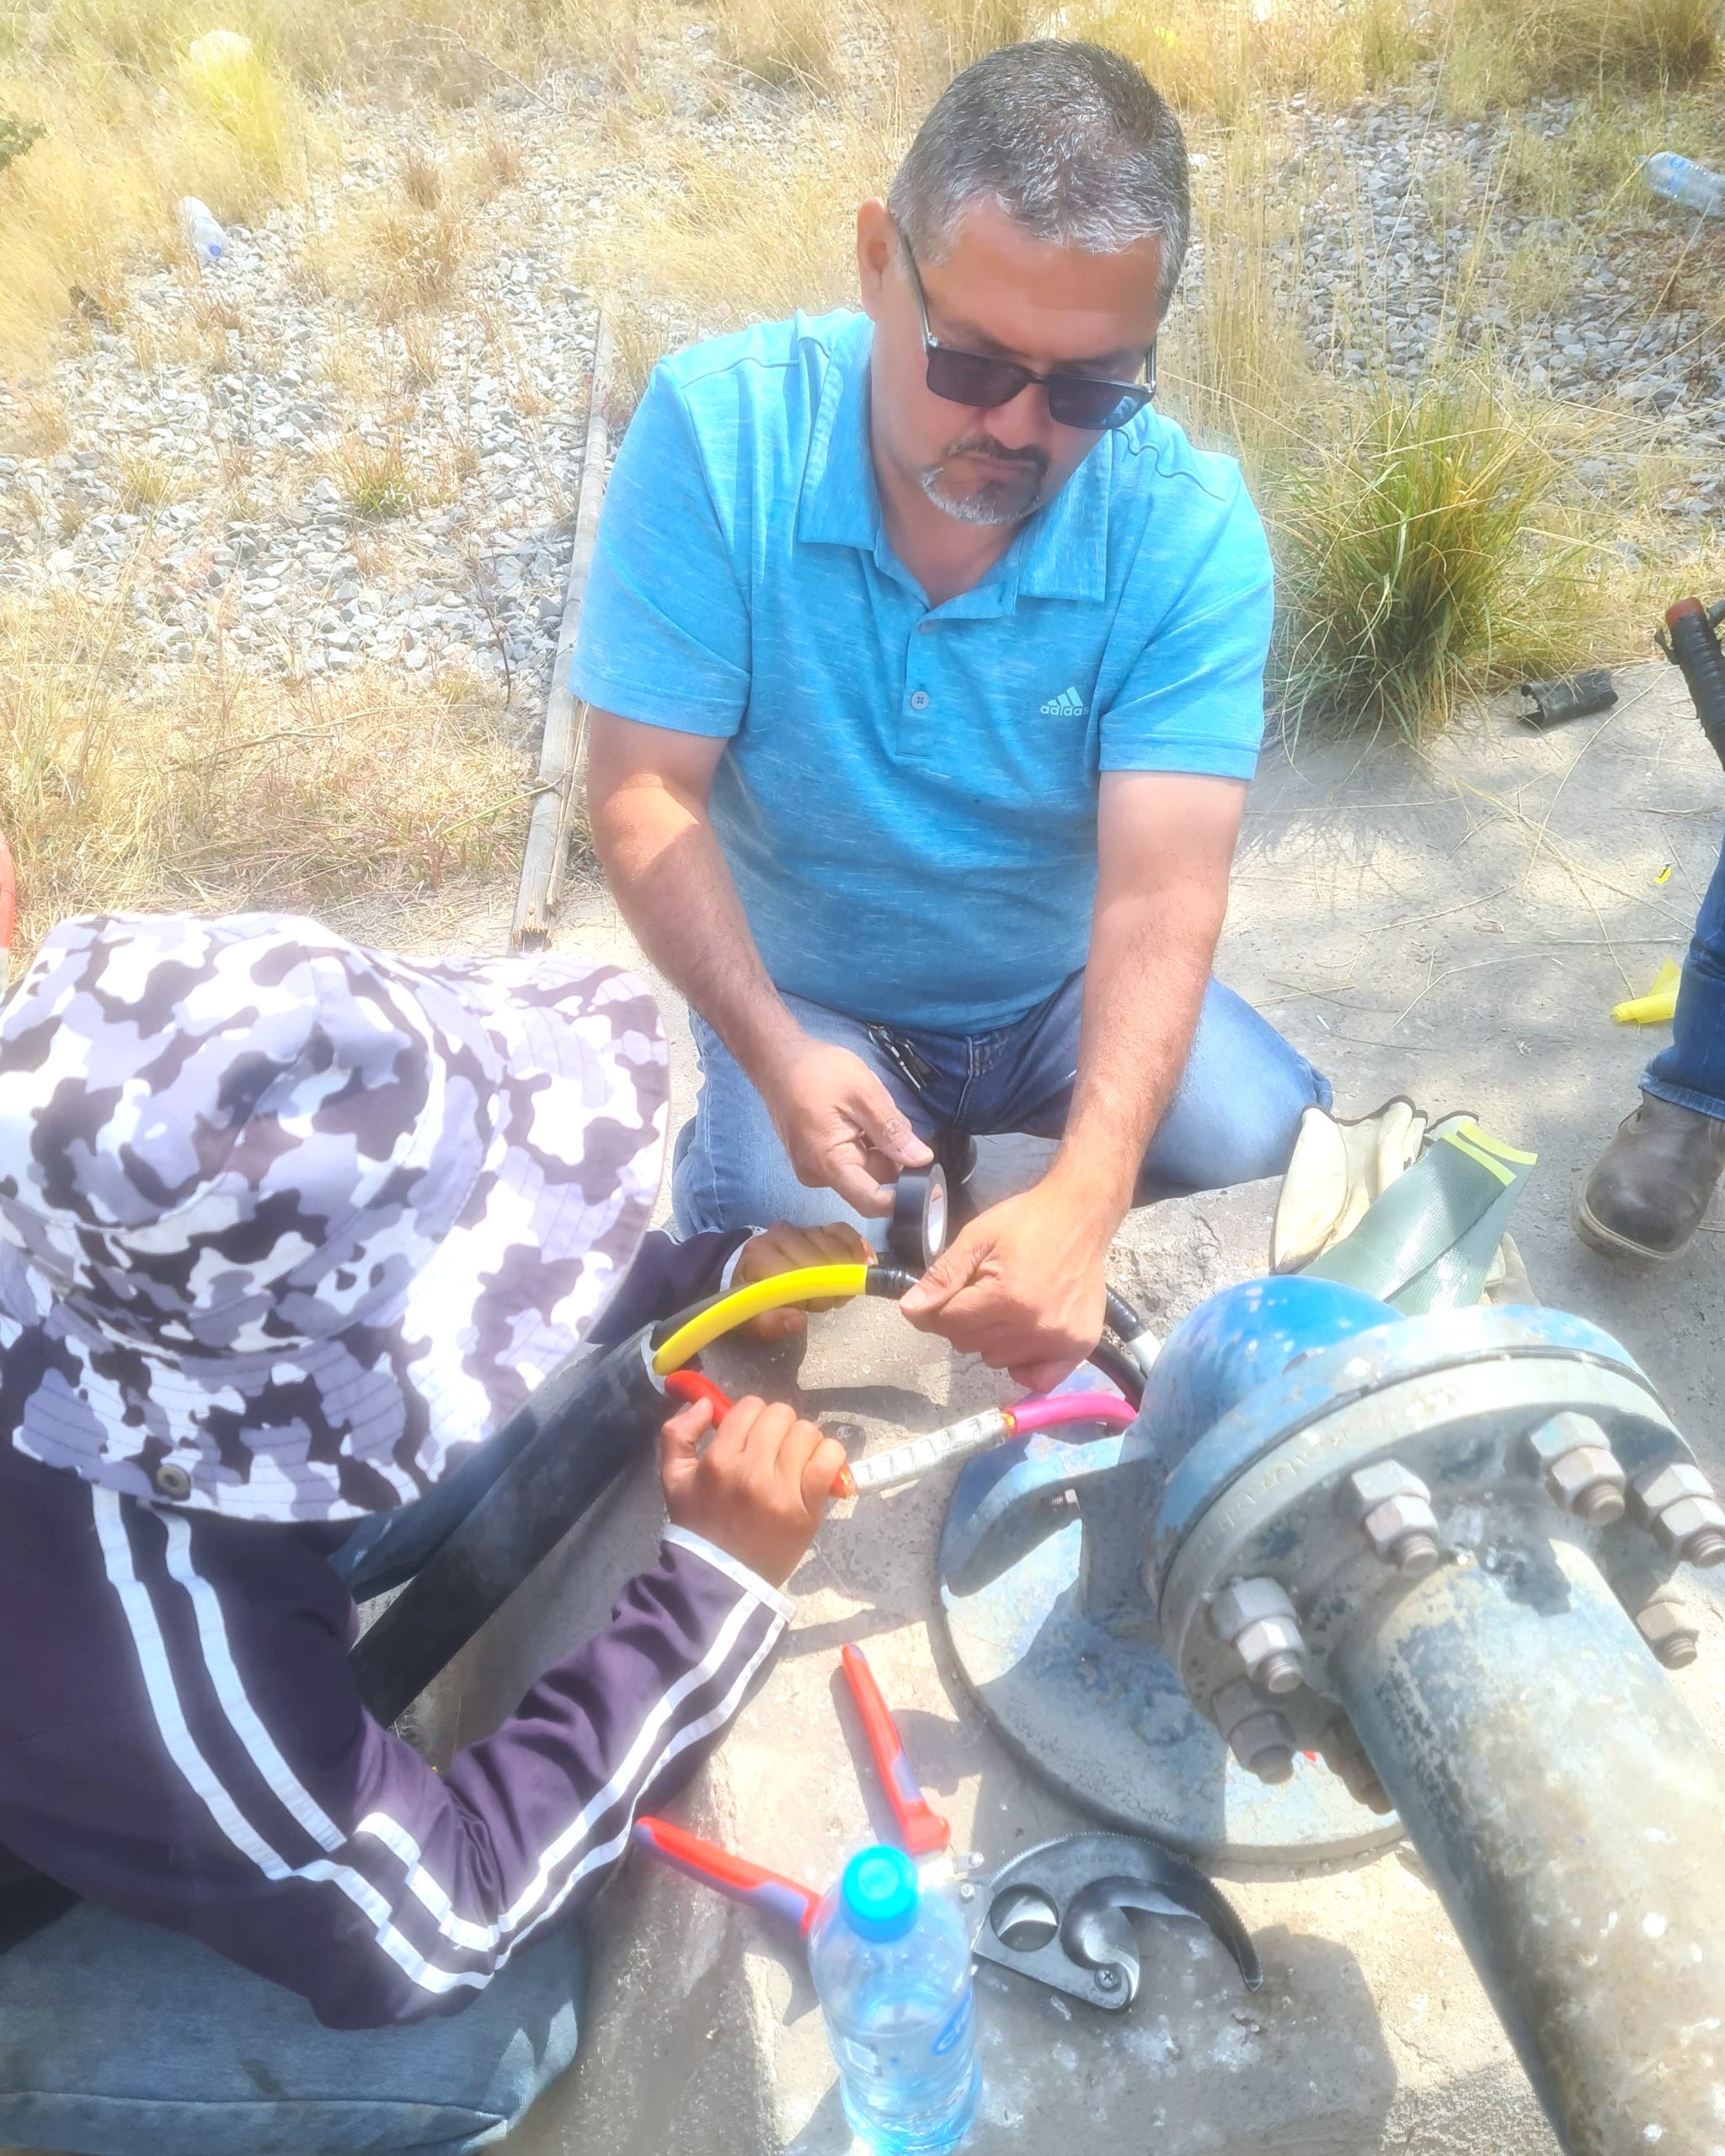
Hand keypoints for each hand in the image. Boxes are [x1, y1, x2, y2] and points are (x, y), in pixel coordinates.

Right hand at [660, 1393, 847, 1586]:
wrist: (721, 1578)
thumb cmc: (699, 1525)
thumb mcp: (673, 1478)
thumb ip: (677, 1434)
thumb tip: (705, 1403)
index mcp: (719, 1460)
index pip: (750, 1406)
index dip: (752, 1415)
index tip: (751, 1434)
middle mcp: (752, 1471)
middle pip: (781, 1415)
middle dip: (777, 1426)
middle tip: (773, 1448)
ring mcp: (782, 1490)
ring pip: (806, 1433)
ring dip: (802, 1441)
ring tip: (793, 1461)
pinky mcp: (808, 1508)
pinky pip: (829, 1460)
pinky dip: (828, 1455)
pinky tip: (816, 1467)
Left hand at [731, 1221, 874, 1340]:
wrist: (748, 1273)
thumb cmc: (751, 1300)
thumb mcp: (750, 1320)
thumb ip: (769, 1324)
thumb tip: (798, 1320)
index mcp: (759, 1255)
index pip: (798, 1275)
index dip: (811, 1296)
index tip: (812, 1309)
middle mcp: (779, 1235)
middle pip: (821, 1262)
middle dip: (829, 1287)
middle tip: (826, 1303)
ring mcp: (800, 1228)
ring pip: (836, 1250)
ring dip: (845, 1273)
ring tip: (836, 1291)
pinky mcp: (816, 1228)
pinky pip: (843, 1232)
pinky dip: (858, 1247)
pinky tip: (867, 1262)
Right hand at [758, 1037, 931, 1216]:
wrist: (776, 1058)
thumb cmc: (817, 1071)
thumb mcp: (863, 1094)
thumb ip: (892, 1130)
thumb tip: (922, 1160)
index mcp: (829, 1163)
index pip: (872, 1202)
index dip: (905, 1197)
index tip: (931, 1184)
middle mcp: (818, 1175)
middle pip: (871, 1182)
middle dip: (892, 1157)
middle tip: (894, 1120)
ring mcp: (814, 1168)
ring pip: (864, 1169)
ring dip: (877, 1146)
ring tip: (868, 1111)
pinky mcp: (814, 1158)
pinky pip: (850, 1159)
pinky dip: (863, 1142)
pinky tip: (856, 1116)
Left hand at [899, 1184, 1112, 1390]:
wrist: (1081, 1216)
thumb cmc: (1026, 1222)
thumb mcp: (977, 1238)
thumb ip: (943, 1276)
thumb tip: (910, 1310)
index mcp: (1006, 1298)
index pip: (947, 1324)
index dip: (935, 1309)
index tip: (940, 1296)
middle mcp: (1034, 1327)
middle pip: (969, 1343)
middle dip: (964, 1320)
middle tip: (981, 1291)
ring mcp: (1060, 1340)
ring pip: (996, 1359)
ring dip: (991, 1338)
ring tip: (1008, 1305)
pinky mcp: (1080, 1347)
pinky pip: (1037, 1379)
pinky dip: (1024, 1364)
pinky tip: (1024, 1337)